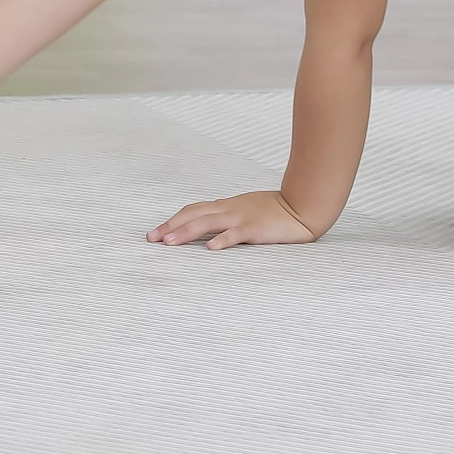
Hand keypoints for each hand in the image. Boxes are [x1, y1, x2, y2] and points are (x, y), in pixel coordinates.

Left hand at [147, 190, 317, 250]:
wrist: (302, 205)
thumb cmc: (274, 211)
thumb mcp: (245, 211)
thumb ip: (227, 218)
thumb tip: (206, 232)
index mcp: (226, 206)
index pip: (193, 210)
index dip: (173, 220)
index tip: (155, 233)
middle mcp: (229, 209)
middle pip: (194, 215)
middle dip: (171, 226)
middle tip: (151, 239)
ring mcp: (242, 217)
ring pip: (208, 223)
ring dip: (186, 232)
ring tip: (169, 243)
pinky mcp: (256, 228)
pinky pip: (237, 233)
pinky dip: (222, 240)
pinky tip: (211, 248)